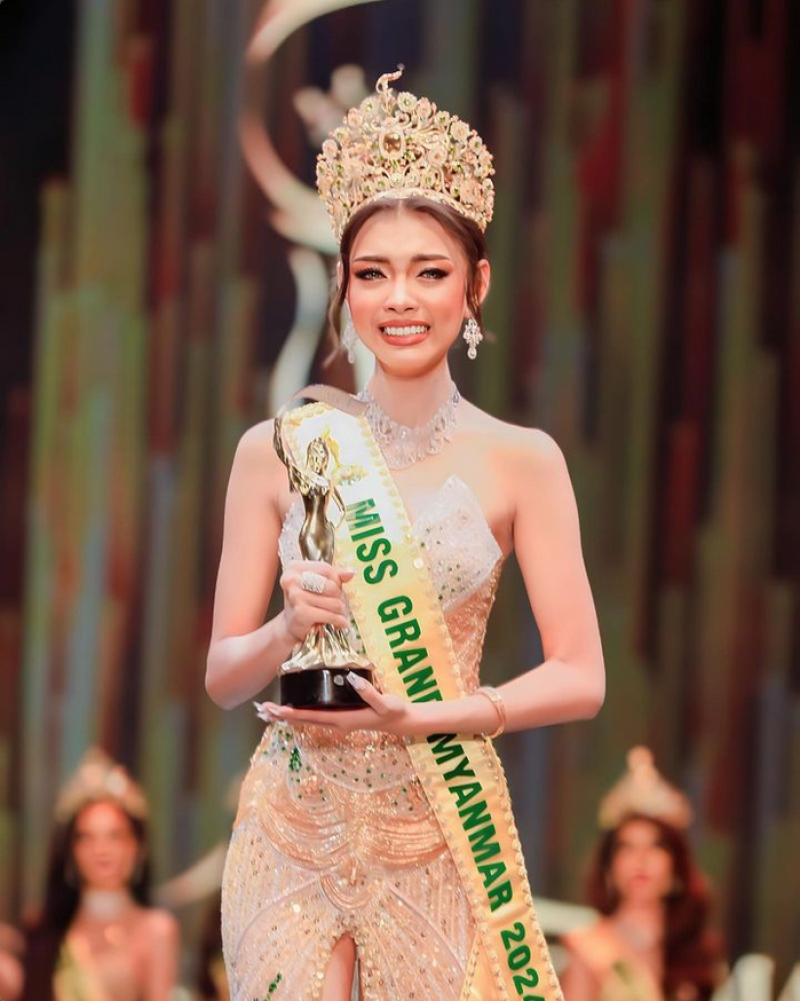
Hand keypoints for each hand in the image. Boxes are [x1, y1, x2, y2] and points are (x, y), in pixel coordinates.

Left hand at [255, 672, 420, 736]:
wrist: (401, 721)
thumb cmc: (393, 711)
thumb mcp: (385, 702)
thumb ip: (370, 692)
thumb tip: (351, 679)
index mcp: (342, 719)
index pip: (311, 717)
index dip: (292, 713)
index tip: (276, 710)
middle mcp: (336, 722)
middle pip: (303, 721)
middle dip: (282, 716)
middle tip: (262, 711)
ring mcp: (337, 721)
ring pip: (307, 719)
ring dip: (288, 715)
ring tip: (270, 711)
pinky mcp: (340, 716)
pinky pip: (315, 715)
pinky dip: (300, 712)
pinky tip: (293, 707)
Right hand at [279, 560, 352, 643]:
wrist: (293, 625)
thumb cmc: (307, 602)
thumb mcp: (319, 584)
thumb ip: (335, 576)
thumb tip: (350, 573)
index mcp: (294, 568)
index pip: (327, 569)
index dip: (336, 580)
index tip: (336, 588)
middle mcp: (292, 580)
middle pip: (331, 586)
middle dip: (339, 597)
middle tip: (336, 604)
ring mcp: (295, 597)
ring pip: (335, 602)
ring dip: (339, 611)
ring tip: (334, 613)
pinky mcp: (301, 613)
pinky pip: (331, 615)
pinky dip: (338, 621)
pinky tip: (337, 623)